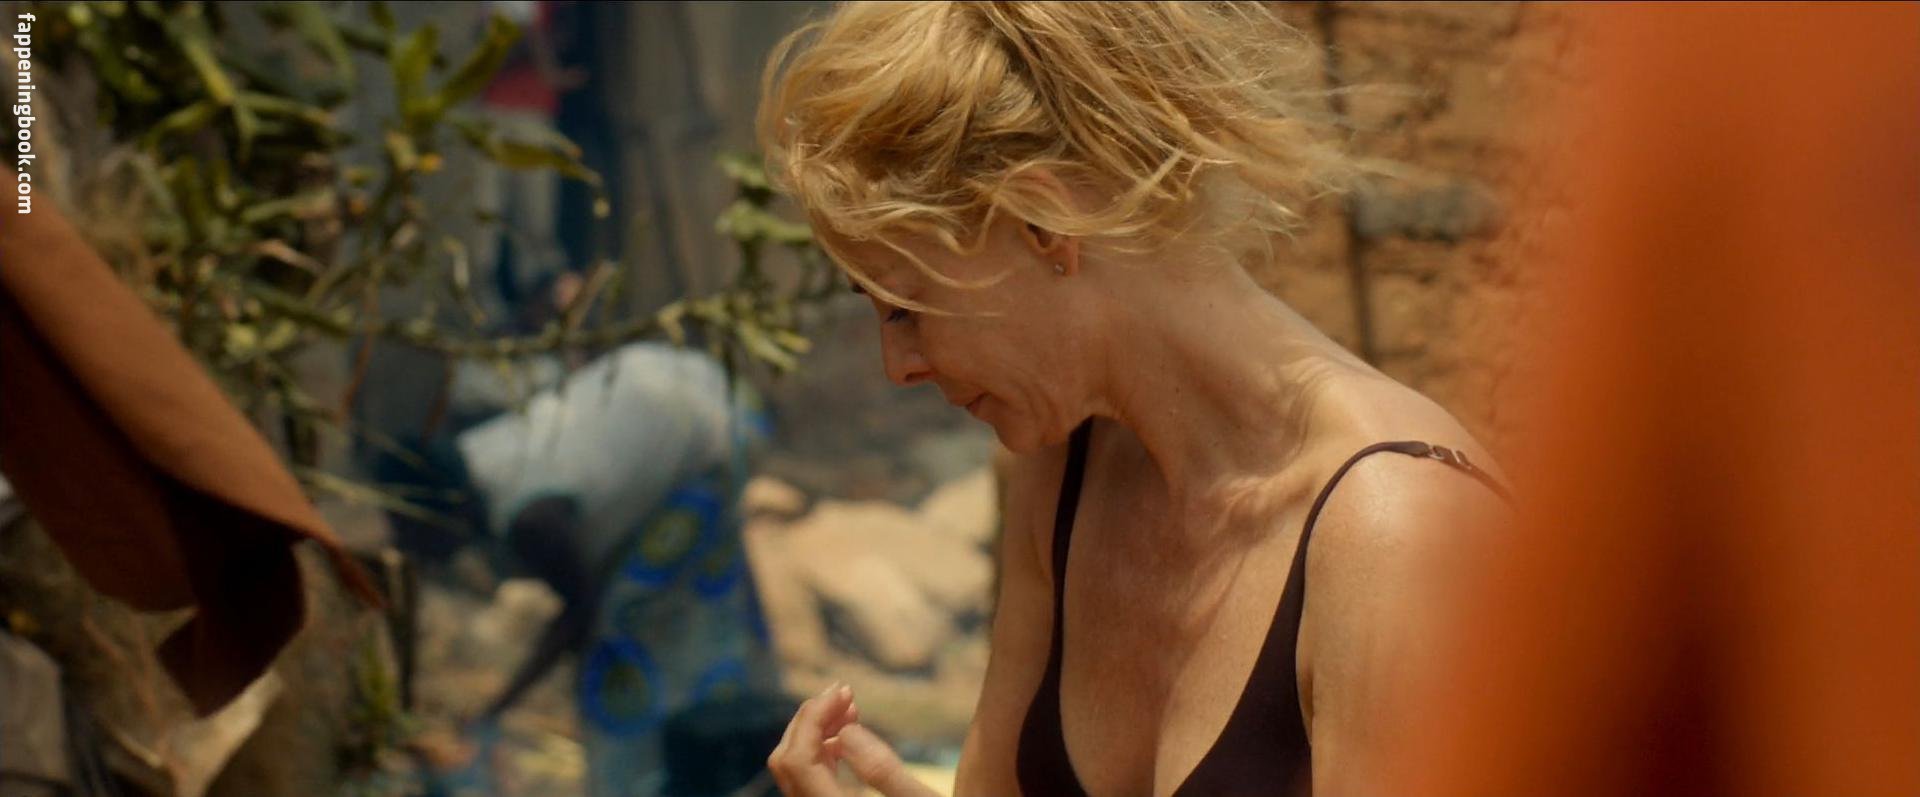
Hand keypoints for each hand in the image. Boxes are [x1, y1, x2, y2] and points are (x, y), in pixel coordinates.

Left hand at [768, 683, 940, 796]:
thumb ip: (884, 769)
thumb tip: (845, 730)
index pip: (798, 758)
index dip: (814, 717)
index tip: (846, 690)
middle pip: (786, 761)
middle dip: (811, 719)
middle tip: (846, 693)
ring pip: (793, 770)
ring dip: (815, 733)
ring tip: (849, 708)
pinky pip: (808, 780)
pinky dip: (820, 751)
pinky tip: (846, 737)